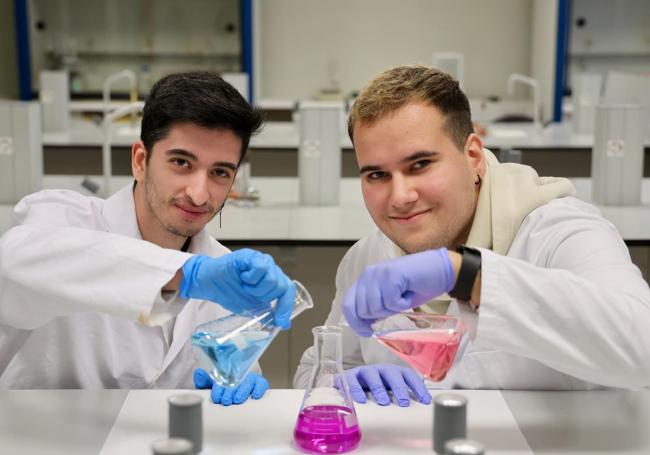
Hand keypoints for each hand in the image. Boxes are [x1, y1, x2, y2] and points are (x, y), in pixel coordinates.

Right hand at [180, 249, 295, 328]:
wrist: (210, 284)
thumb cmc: (229, 292)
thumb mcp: (250, 307)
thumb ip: (265, 311)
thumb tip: (280, 324)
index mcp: (273, 280)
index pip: (288, 291)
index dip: (286, 307)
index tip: (281, 322)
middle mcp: (271, 269)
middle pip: (281, 286)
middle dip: (264, 296)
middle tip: (249, 294)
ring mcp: (262, 261)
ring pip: (273, 278)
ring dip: (256, 288)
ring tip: (244, 285)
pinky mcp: (252, 255)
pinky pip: (261, 268)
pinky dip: (251, 278)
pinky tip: (242, 277)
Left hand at [193, 368, 268, 405]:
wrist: (231, 392)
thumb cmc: (217, 387)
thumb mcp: (208, 385)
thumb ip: (203, 380)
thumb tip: (199, 372)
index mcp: (225, 370)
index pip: (223, 374)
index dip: (220, 388)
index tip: (216, 398)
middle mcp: (238, 372)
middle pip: (237, 379)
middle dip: (231, 391)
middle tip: (226, 400)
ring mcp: (249, 376)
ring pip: (249, 380)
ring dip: (243, 391)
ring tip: (237, 400)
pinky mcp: (258, 382)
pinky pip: (262, 383)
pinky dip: (260, 388)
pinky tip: (255, 396)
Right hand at [339, 364, 430, 406]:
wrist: (349, 383)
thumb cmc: (374, 389)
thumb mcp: (389, 391)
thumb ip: (402, 396)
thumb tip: (421, 406)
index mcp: (393, 372)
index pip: (408, 375)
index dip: (417, 387)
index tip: (425, 401)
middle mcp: (380, 369)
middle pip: (391, 374)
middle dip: (399, 387)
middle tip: (404, 402)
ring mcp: (364, 371)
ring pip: (373, 376)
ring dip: (379, 388)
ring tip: (384, 402)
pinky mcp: (348, 376)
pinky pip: (352, 381)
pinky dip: (356, 390)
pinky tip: (362, 400)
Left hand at [342, 248, 454, 335]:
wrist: (440, 270)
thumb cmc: (416, 286)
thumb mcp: (390, 298)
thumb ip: (375, 306)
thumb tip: (364, 324)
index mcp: (365, 280)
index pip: (348, 305)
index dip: (355, 322)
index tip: (366, 332)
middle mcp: (369, 275)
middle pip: (362, 310)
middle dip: (380, 315)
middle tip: (396, 305)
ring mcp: (379, 273)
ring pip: (375, 308)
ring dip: (392, 309)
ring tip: (403, 297)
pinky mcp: (392, 274)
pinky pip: (391, 302)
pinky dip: (403, 304)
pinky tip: (409, 294)